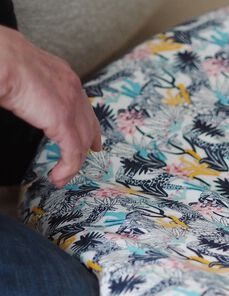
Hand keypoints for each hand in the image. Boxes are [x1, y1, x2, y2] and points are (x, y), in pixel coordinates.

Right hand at [0, 26, 100, 186]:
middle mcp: (73, 89)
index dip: (87, 121)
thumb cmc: (3, 60)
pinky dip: (68, 168)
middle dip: (91, 141)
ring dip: (74, 162)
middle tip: (92, 153)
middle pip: (89, 123)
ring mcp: (71, 105)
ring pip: (82, 141)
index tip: (91, 134)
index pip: (83, 103)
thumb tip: (22, 97)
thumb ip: (30, 86)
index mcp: (63, 75)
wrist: (2, 58)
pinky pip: (73, 152)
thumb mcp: (24, 72)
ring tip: (63, 176)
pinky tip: (59, 176)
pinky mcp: (64, 121)